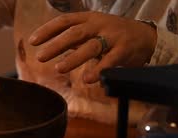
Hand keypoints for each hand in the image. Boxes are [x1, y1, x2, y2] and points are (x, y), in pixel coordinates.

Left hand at [29, 11, 156, 83]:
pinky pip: (110, 61)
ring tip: (59, 68)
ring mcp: (112, 37)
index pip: (64, 21)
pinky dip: (99, 70)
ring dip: (73, 58)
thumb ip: (74, 37)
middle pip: (74, 34)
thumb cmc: (112, 34)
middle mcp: (99, 25)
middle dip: (55, 45)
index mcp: (88, 18)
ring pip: (90, 47)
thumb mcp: (92, 29)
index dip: (47, 30)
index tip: (32, 41)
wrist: (145, 36)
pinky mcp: (124, 50)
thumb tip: (49, 46)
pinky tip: (89, 79)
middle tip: (40, 57)